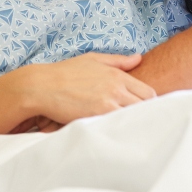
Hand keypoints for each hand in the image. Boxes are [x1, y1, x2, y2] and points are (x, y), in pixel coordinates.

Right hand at [9, 53, 156, 125]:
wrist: (42, 86)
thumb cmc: (65, 73)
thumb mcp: (93, 60)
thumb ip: (118, 61)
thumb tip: (138, 58)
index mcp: (117, 75)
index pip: (148, 92)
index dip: (149, 103)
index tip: (145, 109)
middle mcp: (116, 88)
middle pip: (145, 106)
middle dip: (145, 114)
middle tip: (140, 122)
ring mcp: (108, 103)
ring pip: (133, 117)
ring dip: (133, 122)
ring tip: (129, 129)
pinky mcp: (97, 116)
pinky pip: (117, 125)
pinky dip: (119, 129)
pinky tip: (117, 133)